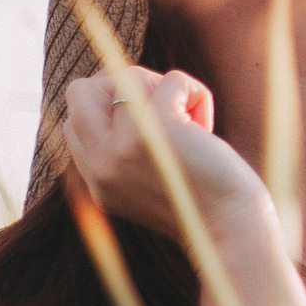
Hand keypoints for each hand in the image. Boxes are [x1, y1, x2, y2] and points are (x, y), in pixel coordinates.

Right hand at [61, 67, 266, 241]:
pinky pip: (173, 80)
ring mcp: (121, 147)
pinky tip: (207, 127)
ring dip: (162, 87)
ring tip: (188, 120)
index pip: (74, 120)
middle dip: (122, 87)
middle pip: (79, 91)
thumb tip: (122, 87)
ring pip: (125, 76)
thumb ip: (124, 151)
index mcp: (95, 181)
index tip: (149, 124)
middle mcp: (99, 166)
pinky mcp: (155, 129)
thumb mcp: (148, 181)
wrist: (231, 229)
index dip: (111, 109)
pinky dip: (196, 93)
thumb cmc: (203, 203)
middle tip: (159, 110)